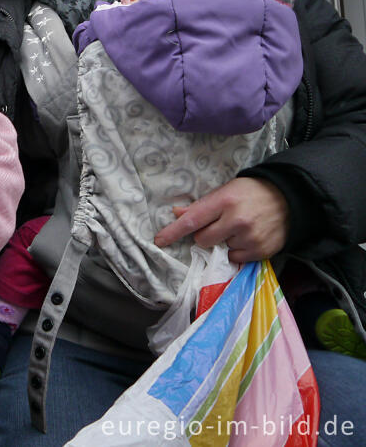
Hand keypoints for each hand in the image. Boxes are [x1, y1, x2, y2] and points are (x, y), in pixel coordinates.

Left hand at [153, 177, 288, 262]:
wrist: (289, 198)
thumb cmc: (251, 192)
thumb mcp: (226, 191)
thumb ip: (202, 205)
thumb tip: (176, 213)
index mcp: (224, 201)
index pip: (192, 219)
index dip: (173, 231)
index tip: (159, 241)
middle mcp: (236, 220)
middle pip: (203, 239)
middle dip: (205, 235)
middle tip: (219, 224)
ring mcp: (250, 237)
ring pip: (220, 249)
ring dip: (225, 241)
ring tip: (240, 228)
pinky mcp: (261, 251)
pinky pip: (236, 258)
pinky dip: (238, 250)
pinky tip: (248, 237)